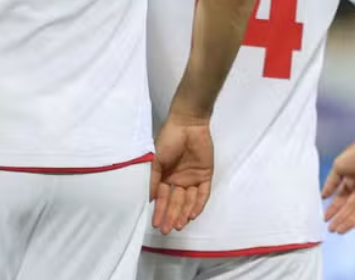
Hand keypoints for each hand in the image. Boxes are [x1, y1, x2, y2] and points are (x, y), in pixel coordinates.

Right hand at [151, 115, 213, 233]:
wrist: (187, 125)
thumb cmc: (167, 141)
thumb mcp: (155, 160)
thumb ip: (153, 180)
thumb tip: (149, 200)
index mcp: (164, 176)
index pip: (162, 198)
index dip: (159, 211)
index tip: (155, 224)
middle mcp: (177, 180)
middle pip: (175, 202)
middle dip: (171, 216)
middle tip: (167, 230)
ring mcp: (192, 179)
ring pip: (188, 201)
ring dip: (184, 213)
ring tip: (179, 225)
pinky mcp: (205, 176)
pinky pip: (202, 194)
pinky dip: (198, 204)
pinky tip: (192, 214)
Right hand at [322, 139, 354, 233]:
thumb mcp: (338, 168)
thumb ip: (331, 183)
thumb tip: (322, 196)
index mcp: (349, 183)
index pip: (340, 200)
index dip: (333, 210)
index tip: (325, 219)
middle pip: (349, 209)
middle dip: (340, 219)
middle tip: (332, 230)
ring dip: (350, 221)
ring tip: (341, 230)